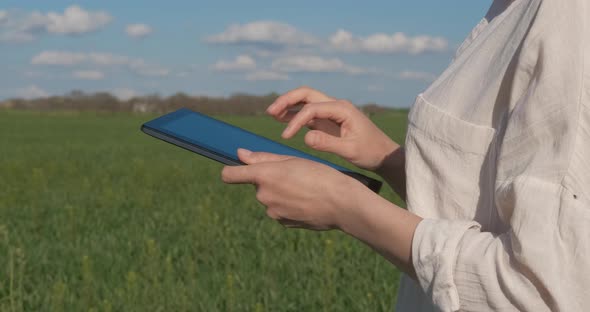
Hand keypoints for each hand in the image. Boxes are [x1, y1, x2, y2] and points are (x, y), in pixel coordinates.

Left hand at [221, 149, 369, 229]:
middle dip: (270, 180)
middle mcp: (264, 195)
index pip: (230, 175)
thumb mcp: (292, 160)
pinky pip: (280, 210)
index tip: (236, 169)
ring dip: (281, 192)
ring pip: (270, 197)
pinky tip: (306, 201)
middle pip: (258, 185)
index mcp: (264, 175)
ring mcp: (273, 211)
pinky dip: (289, 205)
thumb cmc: (320, 175)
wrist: (342, 203)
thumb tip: (240, 154)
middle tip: (294, 175)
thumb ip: (263, 158)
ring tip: (304, 188)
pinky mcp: (283, 222)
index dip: (231, 171)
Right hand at [267, 86, 398, 170]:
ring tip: (272, 113)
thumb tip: (305, 137)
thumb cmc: (370, 152)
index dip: (296, 120)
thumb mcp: (350, 150)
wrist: (383, 155)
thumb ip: (328, 143)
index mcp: (342, 109)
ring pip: (306, 101)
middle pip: (306, 94)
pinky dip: (295, 115)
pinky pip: (309, 113)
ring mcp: (332, 112)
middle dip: (287, 100)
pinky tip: (283, 120)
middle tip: (270, 111)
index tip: (286, 137)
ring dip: (289, 105)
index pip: (312, 108)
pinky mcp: (329, 121)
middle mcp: (336, 106)